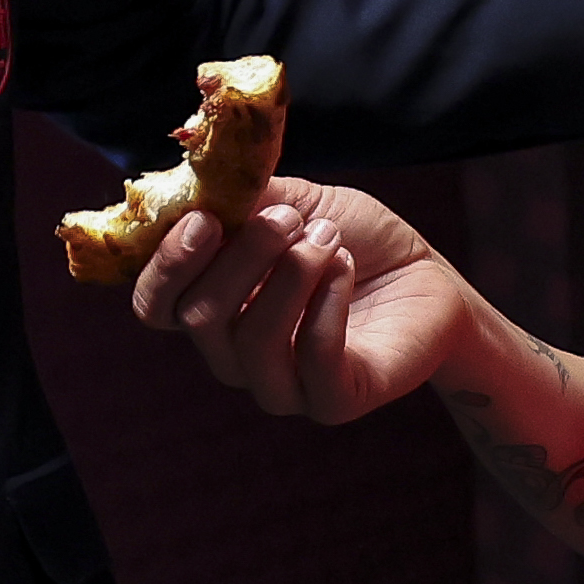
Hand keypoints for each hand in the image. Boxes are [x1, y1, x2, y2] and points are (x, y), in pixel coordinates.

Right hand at [126, 177, 482, 420]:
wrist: (427, 276)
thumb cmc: (352, 239)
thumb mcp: (294, 201)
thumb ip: (241, 197)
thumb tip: (195, 182)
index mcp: (212, 307)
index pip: (157, 306)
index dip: (168, 265)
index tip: (204, 219)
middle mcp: (235, 355)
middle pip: (201, 318)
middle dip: (244, 257)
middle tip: (288, 217)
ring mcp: (281, 386)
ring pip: (253, 341)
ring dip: (292, 275)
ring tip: (330, 238)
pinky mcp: (333, 401)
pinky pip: (314, 359)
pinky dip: (329, 302)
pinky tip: (347, 267)